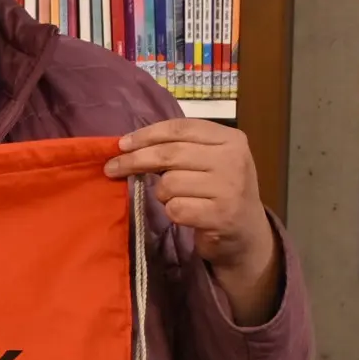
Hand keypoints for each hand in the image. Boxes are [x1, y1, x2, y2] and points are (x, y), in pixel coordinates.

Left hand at [107, 119, 278, 323]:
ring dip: (162, 193)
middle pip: (169, 154)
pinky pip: (175, 208)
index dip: (145, 135)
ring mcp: (229, 188)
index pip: (179, 128)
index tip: (121, 144)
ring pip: (169, 183)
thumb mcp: (208, 160)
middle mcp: (233, 159)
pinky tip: (187, 213)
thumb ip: (179, 148)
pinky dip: (172, 212)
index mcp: (230, 138)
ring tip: (177, 198)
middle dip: (134, 160)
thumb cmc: (219, 190)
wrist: (246, 232)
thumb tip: (127, 145)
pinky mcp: (221, 214)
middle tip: (112, 168)